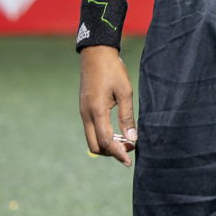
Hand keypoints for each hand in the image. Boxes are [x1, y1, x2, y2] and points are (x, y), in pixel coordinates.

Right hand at [79, 47, 134, 166]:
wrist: (96, 54)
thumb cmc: (113, 70)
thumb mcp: (125, 92)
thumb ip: (127, 117)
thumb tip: (132, 138)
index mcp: (97, 111)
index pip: (106, 141)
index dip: (118, 153)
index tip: (129, 161)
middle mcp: (86, 115)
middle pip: (95, 146)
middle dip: (111, 152)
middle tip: (129, 149)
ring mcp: (83, 112)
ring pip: (92, 139)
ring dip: (107, 144)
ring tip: (125, 141)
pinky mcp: (84, 109)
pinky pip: (91, 129)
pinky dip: (103, 135)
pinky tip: (116, 131)